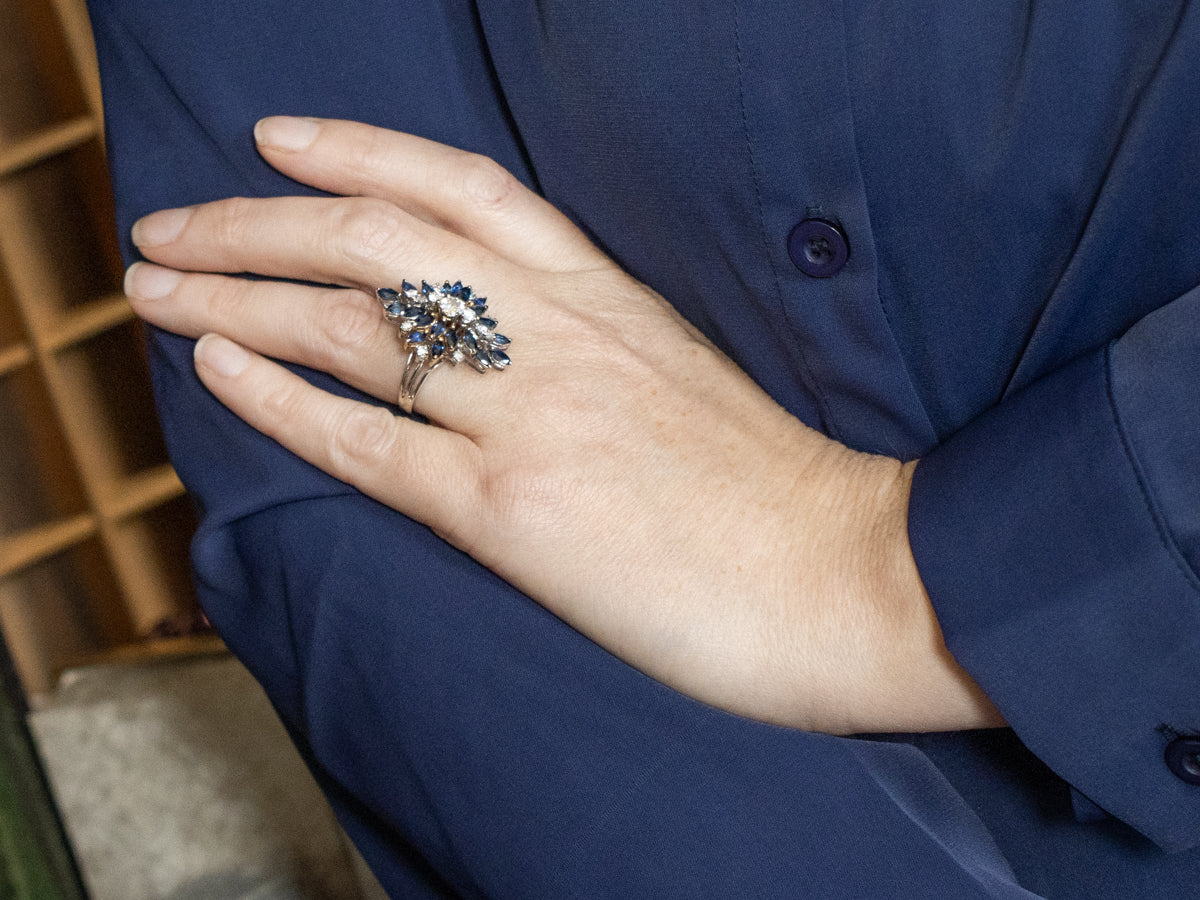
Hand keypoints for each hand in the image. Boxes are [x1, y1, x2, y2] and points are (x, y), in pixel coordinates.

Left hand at [126, 117, 1000, 733]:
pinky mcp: (517, 514)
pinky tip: (218, 373)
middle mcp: (561, 334)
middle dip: (254, 222)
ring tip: (155, 288)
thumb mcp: (680, 375)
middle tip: (171, 223)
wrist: (848, 575)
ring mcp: (535, 418)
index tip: (279, 138)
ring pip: (354, 329)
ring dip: (234, 299)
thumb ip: (591, 342)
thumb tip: (500, 342)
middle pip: (378, 240)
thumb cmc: (773, 489)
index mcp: (607, 296)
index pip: (464, 187)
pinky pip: (371, 445)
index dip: (360, 147)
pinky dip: (283, 403)